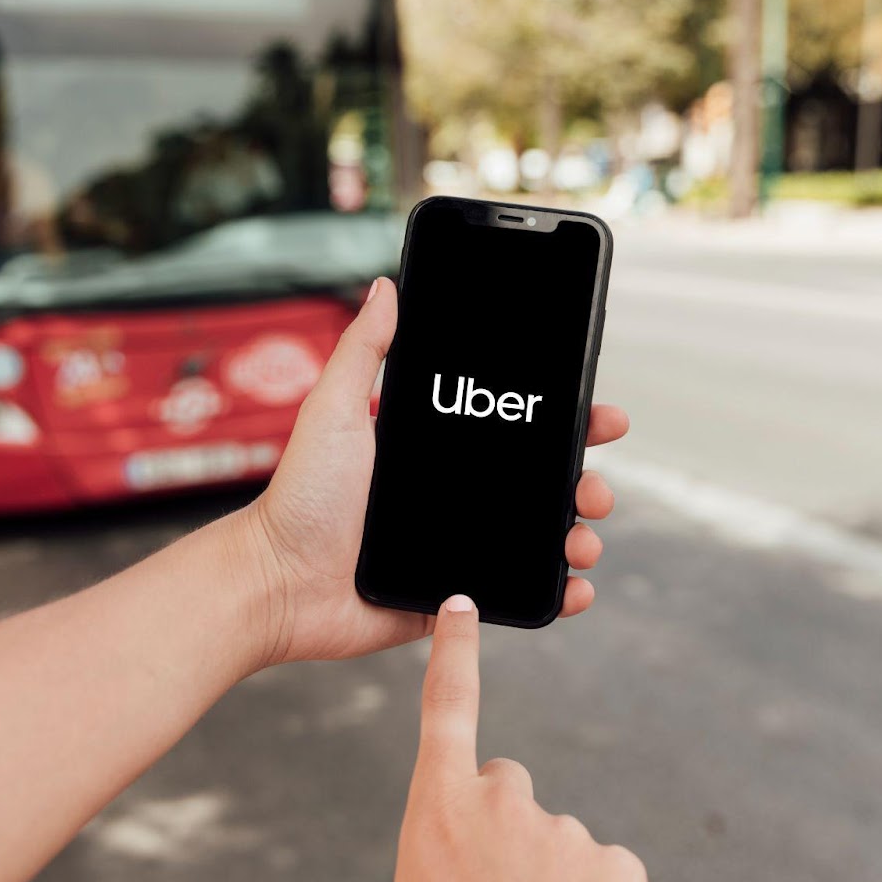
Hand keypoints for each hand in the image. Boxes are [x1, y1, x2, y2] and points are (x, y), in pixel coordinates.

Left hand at [240, 276, 629, 665]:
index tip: (603, 417)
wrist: (278, 583)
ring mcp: (459, 547)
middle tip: (596, 487)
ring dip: (578, 537)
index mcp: (437, 453)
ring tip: (585, 540)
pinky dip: (558, 594)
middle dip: (585, 483)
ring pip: (540, 539)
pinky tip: (575, 588)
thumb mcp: (333, 410)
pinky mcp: (454, 595)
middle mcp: (455, 497)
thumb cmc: (299, 497)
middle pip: (542, 484)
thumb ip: (363, 350)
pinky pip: (518, 594)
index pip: (516, 430)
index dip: (567, 422)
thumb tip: (386, 285)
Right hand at [374, 596, 649, 881]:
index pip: (445, 709)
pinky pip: (602, 872)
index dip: (454, 653)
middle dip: (501, 829)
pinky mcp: (622, 867)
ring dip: (546, 880)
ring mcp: (569, 832)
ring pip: (555, 840)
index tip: (462, 606)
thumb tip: (460, 864)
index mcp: (437, 813)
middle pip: (506, 785)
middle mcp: (504, 803)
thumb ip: (434, 867)